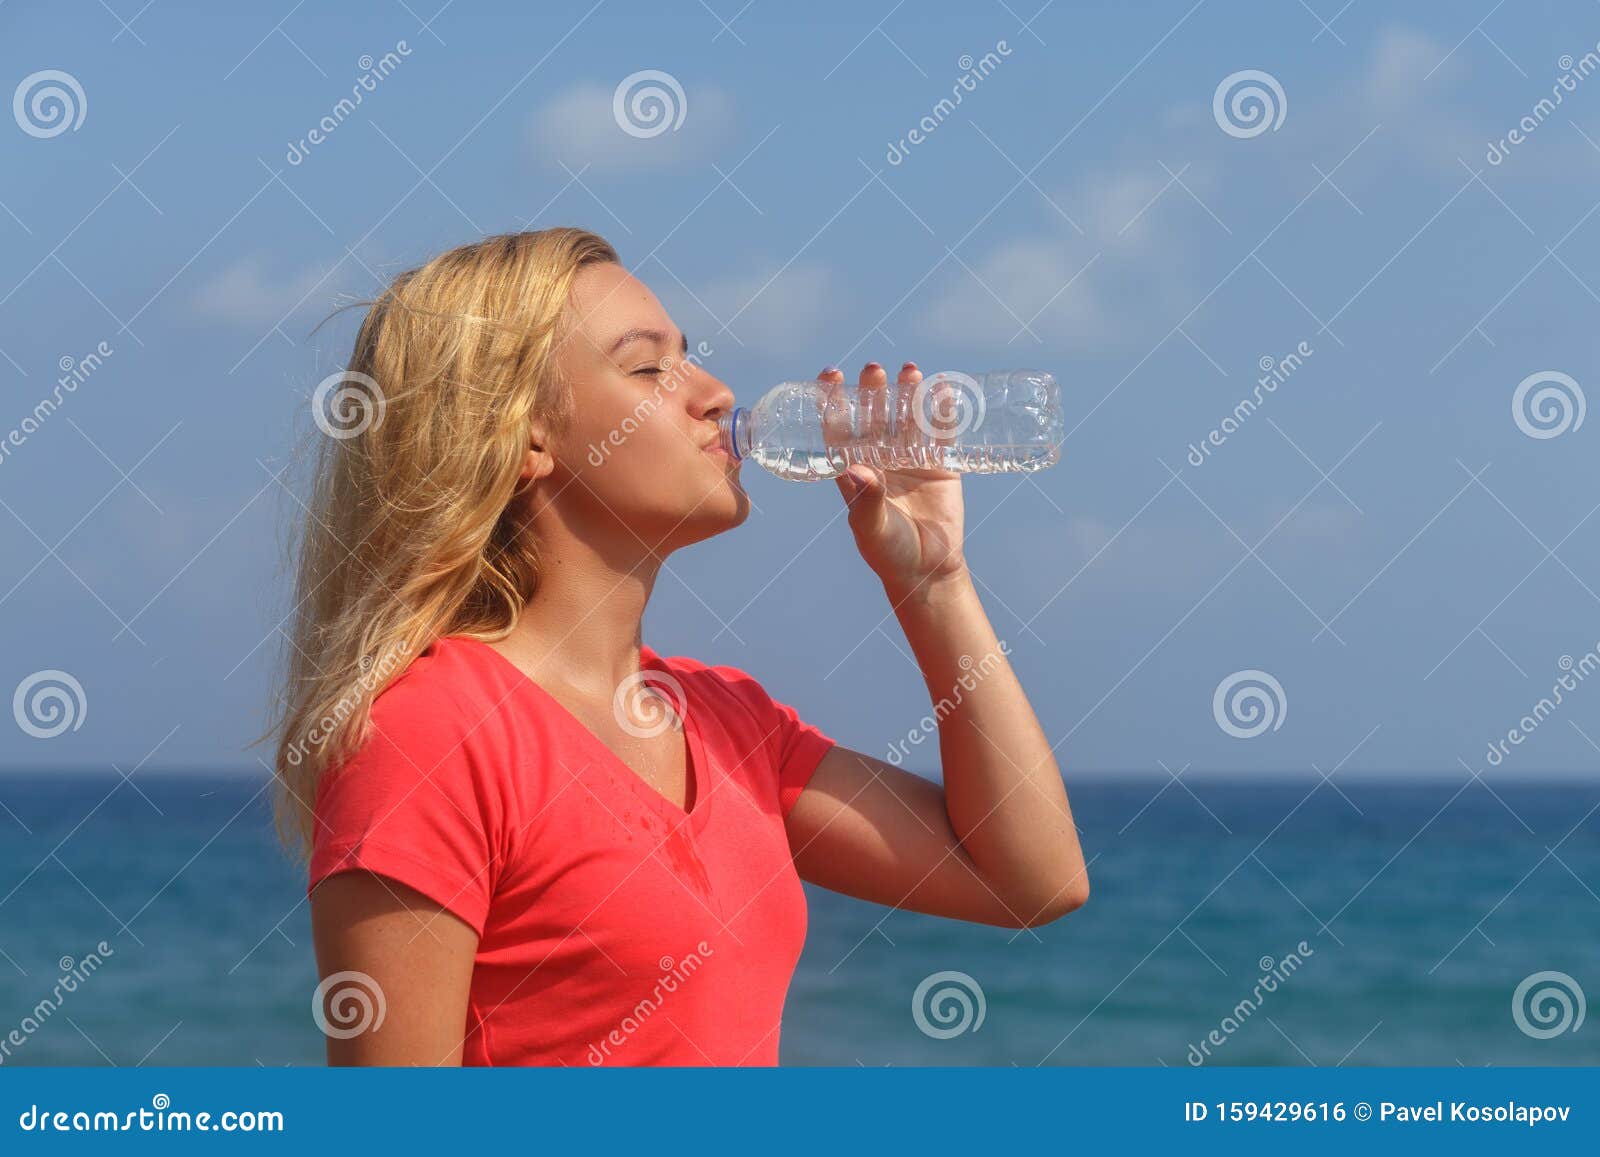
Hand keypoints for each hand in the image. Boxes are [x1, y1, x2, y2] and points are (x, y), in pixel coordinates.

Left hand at [820, 361, 969, 601]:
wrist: (928, 571)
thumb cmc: (888, 552)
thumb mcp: (870, 528)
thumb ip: (865, 499)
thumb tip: (857, 469)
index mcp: (854, 470)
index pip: (839, 428)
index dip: (834, 401)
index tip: (831, 376)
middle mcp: (880, 459)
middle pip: (874, 416)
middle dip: (873, 391)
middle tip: (873, 370)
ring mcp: (910, 459)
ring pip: (907, 418)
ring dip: (907, 393)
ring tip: (910, 370)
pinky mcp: (940, 465)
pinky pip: (941, 433)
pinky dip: (942, 411)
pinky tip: (942, 389)